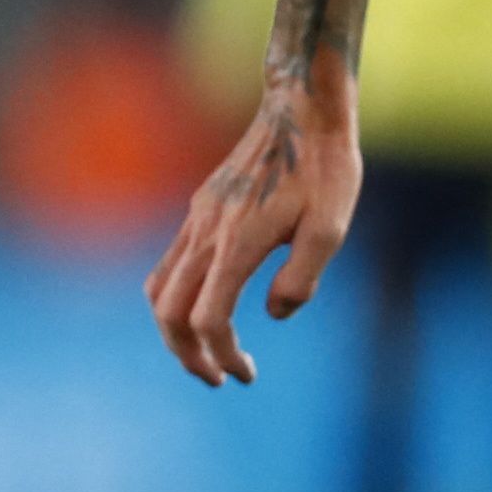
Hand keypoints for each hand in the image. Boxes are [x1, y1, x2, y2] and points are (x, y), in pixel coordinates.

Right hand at [145, 54, 360, 385]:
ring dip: (174, 329)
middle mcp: (207, 233)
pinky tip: (206, 308)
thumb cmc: (325, 169)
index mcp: (238, 243)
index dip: (222, 356)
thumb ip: (302, 277)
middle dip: (187, 355)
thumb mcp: (332, 228)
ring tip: (204, 353)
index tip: (246, 375)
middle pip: (169, 312)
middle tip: (217, 379)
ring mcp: (197, 219)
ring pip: (160, 288)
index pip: (209, 320)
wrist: (303, 112)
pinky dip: (176, 298)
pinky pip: (169, 264)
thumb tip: (274, 314)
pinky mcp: (200, 209)